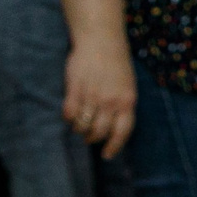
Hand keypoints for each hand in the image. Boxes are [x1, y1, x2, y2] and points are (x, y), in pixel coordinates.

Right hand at [61, 35, 137, 158]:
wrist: (102, 41)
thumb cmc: (117, 63)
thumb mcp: (128, 85)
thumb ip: (122, 105)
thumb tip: (114, 126)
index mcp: (127, 101)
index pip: (122, 132)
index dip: (114, 146)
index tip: (107, 155)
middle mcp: (111, 101)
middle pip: (100, 131)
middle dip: (93, 138)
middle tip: (89, 137)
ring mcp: (92, 96)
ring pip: (83, 125)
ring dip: (80, 129)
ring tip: (80, 126)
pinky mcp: (75, 89)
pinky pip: (69, 113)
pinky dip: (68, 118)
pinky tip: (70, 115)